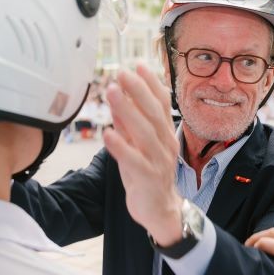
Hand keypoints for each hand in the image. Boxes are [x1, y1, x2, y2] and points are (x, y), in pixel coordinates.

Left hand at [103, 65, 182, 245]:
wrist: (159, 210)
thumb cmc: (147, 174)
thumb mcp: (138, 145)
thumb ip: (130, 125)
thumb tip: (119, 101)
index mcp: (165, 133)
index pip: (161, 103)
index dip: (151, 83)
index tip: (137, 64)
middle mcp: (165, 143)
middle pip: (153, 113)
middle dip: (138, 90)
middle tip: (122, 72)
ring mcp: (158, 161)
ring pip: (145, 132)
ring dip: (128, 111)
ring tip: (113, 92)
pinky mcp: (148, 178)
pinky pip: (134, 160)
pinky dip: (121, 146)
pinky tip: (108, 133)